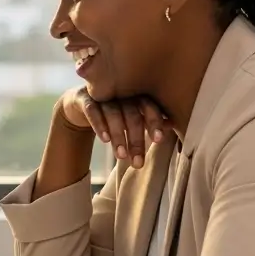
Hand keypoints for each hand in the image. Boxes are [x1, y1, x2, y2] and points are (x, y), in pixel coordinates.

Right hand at [57, 87, 171, 167]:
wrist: (82, 103)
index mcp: (137, 94)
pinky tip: (105, 139)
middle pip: (132, 114)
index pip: (149, 107)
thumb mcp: (133, 116)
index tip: (158, 140)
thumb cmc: (115, 112)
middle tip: (137, 163)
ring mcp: (102, 94)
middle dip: (136, 139)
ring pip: (113, 114)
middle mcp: (121, 92)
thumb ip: (150, 120)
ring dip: (119, 136)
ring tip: (121, 156)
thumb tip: (172, 125)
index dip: (155, 122)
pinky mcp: (85, 98)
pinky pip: (93, 110)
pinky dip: (99, 125)